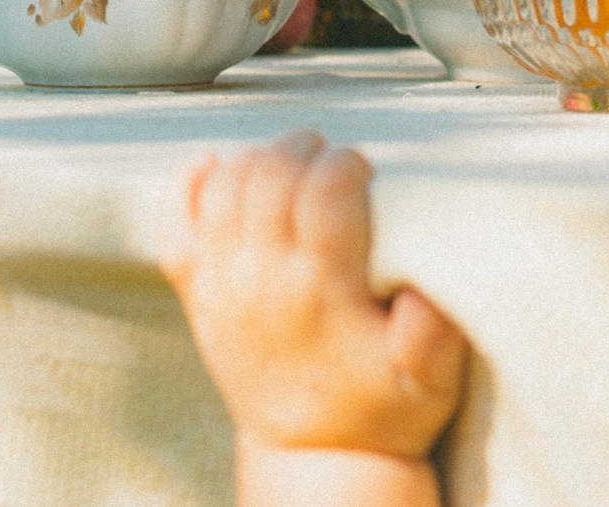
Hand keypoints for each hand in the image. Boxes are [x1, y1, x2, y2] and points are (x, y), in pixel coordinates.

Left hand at [163, 132, 465, 462]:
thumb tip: (427, 274)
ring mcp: (224, 289)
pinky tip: (212, 165)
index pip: (323, 195)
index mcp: (322, 294)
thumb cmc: (380, 411)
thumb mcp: (431, 380)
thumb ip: (434, 328)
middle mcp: (264, 285)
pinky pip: (174, 230)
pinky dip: (186, 188)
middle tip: (329, 153)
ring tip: (290, 158)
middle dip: (301, 147)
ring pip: (223, 192)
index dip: (346, 165)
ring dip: (256, 157)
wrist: (314, 459)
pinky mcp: (199, 298)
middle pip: (268, 179)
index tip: (367, 168)